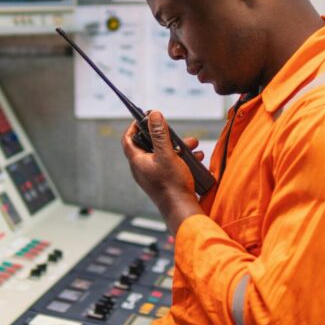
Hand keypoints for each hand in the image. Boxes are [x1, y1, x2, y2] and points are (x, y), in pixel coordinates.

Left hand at [122, 111, 203, 231]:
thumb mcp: (167, 154)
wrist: (182, 210)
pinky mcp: (163, 181)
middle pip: (149, 145)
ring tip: (192, 145)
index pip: (128, 139)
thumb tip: (153, 114)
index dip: (135, 126)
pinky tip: (196, 158)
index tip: (145, 117)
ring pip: (163, 154)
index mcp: (137, 161)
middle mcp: (142, 168)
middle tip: (175, 132)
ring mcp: (152, 175)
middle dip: (165, 136)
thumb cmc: (172, 184)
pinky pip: (170, 165)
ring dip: (178, 147)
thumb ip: (159, 134)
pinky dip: (182, 159)